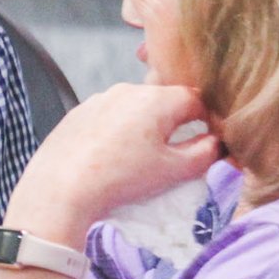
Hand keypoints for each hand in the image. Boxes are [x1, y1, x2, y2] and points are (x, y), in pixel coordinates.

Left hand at [3, 83, 223, 246]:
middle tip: (173, 154)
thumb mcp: (174, 170)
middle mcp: (127, 90)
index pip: (196, 100)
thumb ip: (205, 152)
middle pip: (164, 100)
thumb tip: (218, 142)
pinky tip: (112, 156)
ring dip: (144, 126)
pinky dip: (117, 132)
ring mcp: (99, 99)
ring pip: (135, 108)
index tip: (208, 142)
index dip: (207, 120)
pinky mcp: (78, 113)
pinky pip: (109, 117)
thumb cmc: (121, 178)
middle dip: (175, 123)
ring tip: (139, 158)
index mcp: (156, 99)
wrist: (60, 188)